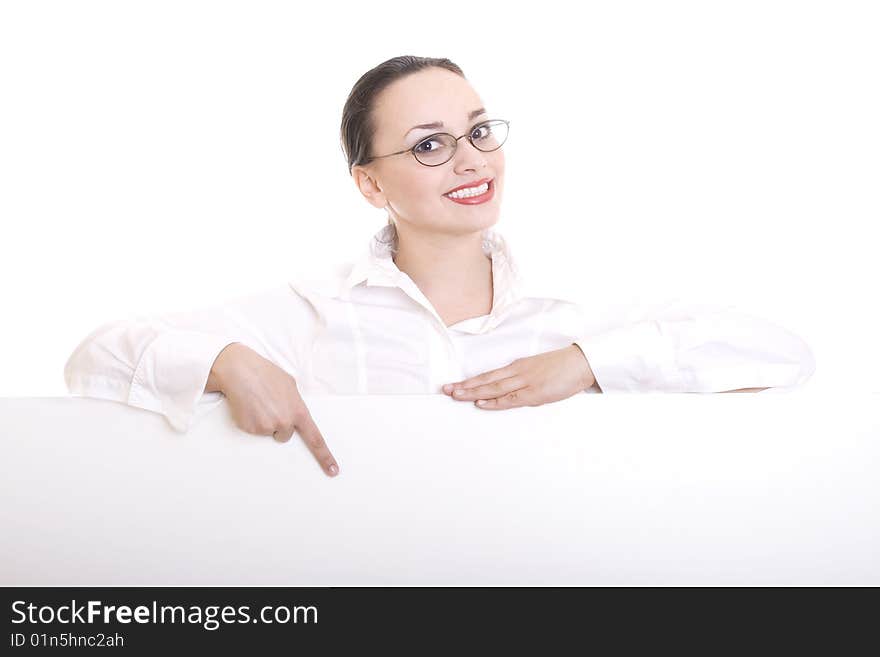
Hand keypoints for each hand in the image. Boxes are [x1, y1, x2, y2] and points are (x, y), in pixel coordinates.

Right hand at [208, 343, 338, 476]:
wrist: (240, 371)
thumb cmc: (265, 374)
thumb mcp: (290, 385)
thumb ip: (296, 402)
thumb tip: (294, 410)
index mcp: (298, 411)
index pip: (315, 439)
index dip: (324, 456)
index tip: (333, 470)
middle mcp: (284, 422)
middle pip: (285, 435)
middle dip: (279, 424)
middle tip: (270, 406)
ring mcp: (267, 427)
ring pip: (268, 432)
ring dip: (264, 422)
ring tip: (258, 403)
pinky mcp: (250, 429)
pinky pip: (254, 430)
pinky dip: (251, 420)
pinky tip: (249, 406)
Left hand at [441, 344, 597, 409]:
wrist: (580, 363)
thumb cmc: (561, 368)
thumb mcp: (537, 371)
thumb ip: (522, 382)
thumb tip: (510, 394)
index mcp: (517, 367)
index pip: (488, 375)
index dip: (470, 381)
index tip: (454, 385)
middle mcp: (516, 372)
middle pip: (485, 381)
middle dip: (464, 386)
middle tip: (445, 390)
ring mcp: (524, 382)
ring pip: (493, 388)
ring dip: (473, 392)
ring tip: (456, 395)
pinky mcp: (534, 392)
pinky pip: (510, 398)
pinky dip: (494, 401)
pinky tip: (481, 403)